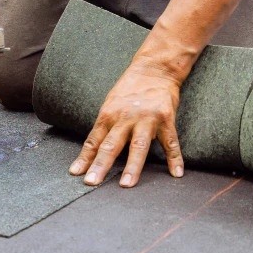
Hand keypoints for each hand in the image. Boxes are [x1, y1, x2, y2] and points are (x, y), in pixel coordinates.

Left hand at [69, 62, 185, 187]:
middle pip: (111, 145)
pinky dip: (175, 158)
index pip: (94, 140)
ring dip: (132, 167)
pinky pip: (170, 142)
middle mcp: (125, 118)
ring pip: (138, 146)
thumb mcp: (110, 105)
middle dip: (101, 165)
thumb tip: (92, 151)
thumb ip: (104, 127)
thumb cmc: (129, 89)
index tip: (76, 174)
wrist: (155, 68)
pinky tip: (176, 173)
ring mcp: (146, 119)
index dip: (84, 158)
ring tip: (126, 184)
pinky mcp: (166, 118)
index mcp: (108, 115)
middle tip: (92, 182)